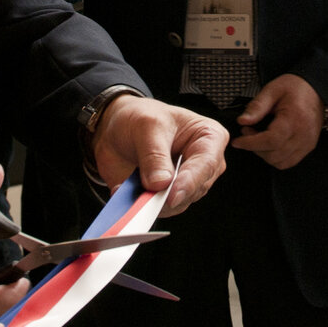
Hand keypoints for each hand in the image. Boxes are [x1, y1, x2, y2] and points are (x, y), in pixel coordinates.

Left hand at [91, 95, 226, 214]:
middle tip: (146, 195)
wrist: (118, 128)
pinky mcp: (169, 196)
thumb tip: (160, 184)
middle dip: (169, 195)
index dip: (190, 182)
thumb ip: (154, 155)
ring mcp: (187, 182)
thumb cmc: (140, 116)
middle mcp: (204, 164)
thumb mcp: (146, 126)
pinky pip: (160, 209)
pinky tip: (130, 196)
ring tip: (130, 192)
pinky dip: (143, 206)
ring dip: (153, 202)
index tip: (172, 196)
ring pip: (178, 204)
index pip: (206, 164)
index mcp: (209, 138)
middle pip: (195, 189)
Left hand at [232, 73, 325, 168]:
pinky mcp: (308, 147)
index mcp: (295, 119)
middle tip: (247, 132)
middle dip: (255, 147)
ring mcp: (307, 143)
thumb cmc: (295, 87)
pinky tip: (269, 144)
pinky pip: (289, 162)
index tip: (238, 141)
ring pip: (280, 162)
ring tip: (258, 138)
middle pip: (274, 155)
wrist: (315, 89)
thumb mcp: (272, 90)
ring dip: (264, 154)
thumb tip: (242, 121)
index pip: (271, 140)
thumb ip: (256, 106)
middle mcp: (304, 135)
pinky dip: (276, 157)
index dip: (251, 143)